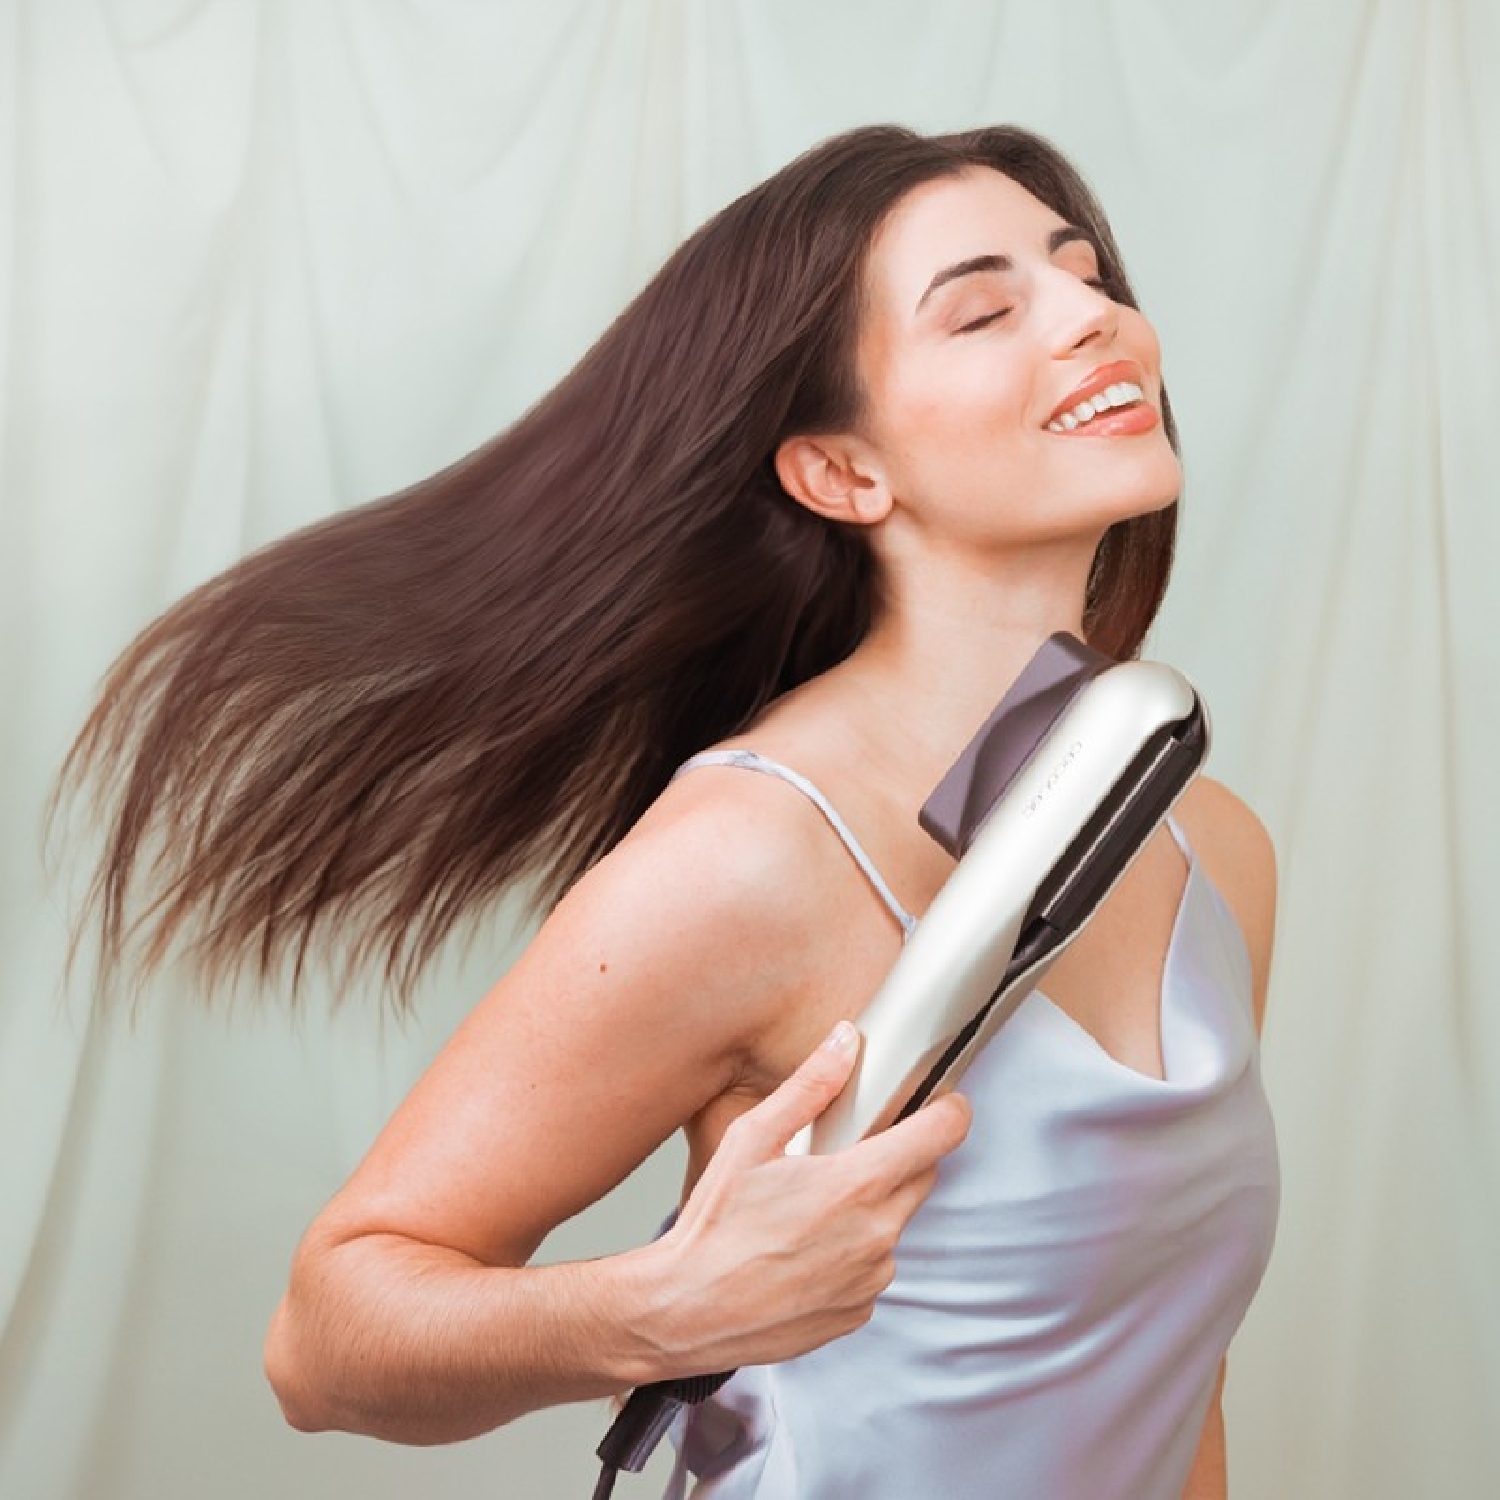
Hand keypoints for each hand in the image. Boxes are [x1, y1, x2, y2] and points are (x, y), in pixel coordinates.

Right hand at [648, 1020, 971, 1373]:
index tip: (946, 1103)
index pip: (939, 1136)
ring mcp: (871, 1278)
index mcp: (856, 1184)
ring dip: (870, 1209)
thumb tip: (846, 1040)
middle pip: (921, 1177)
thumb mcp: (752, 1140)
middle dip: (898, 1158)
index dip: (950, 1112)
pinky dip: (851, 1253)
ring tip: (808, 1212)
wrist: (687, 1311)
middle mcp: (876, 1234)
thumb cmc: (714, 1224)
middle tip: (848, 1155)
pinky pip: (872, 1268)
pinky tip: (804, 1251)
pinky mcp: (859, 1312)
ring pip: (893, 1224)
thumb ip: (809, 1087)